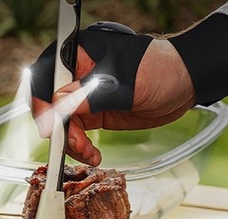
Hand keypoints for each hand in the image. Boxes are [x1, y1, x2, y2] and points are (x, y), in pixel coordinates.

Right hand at [30, 38, 194, 165]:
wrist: (185, 84)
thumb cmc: (160, 70)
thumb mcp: (125, 85)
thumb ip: (90, 96)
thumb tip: (57, 105)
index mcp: (79, 53)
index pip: (46, 75)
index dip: (42, 101)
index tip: (49, 125)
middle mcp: (76, 74)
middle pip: (49, 103)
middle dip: (58, 128)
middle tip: (75, 145)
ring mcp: (83, 95)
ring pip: (61, 122)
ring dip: (71, 142)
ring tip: (90, 154)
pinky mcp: (93, 113)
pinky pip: (76, 132)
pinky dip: (80, 147)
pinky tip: (93, 155)